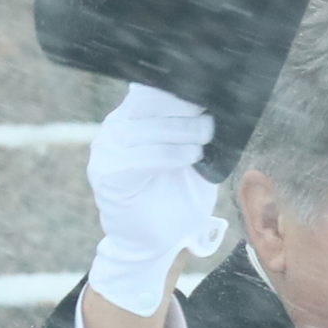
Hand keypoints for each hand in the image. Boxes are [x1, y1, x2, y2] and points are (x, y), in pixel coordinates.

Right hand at [84, 83, 230, 316]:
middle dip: (185, 106)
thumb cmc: (176, 196)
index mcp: (134, 116)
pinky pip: (139, 158)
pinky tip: (191, 157)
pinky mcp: (108, 175)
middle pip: (148, 102)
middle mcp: (116, 128)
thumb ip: (195, 127)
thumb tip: (219, 99)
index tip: (210, 87)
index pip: (152, 88)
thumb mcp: (193, 154)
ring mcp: (107, 150)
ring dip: (182, 130)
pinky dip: (169, 155)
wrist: (156, 241)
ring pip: (146, 128)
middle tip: (212, 116)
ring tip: (206, 137)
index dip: (180, 86)